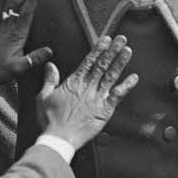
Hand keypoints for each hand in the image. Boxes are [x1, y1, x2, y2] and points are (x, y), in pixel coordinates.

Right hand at [37, 34, 137, 151]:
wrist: (59, 138)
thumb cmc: (50, 120)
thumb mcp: (43, 96)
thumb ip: (49, 79)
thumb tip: (50, 65)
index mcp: (74, 83)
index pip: (88, 61)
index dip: (98, 49)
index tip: (106, 39)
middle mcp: (87, 87)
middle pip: (102, 65)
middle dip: (112, 50)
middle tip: (121, 39)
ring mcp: (97, 98)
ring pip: (111, 76)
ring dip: (120, 62)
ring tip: (128, 51)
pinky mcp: (104, 110)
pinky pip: (118, 96)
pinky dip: (126, 86)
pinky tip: (134, 77)